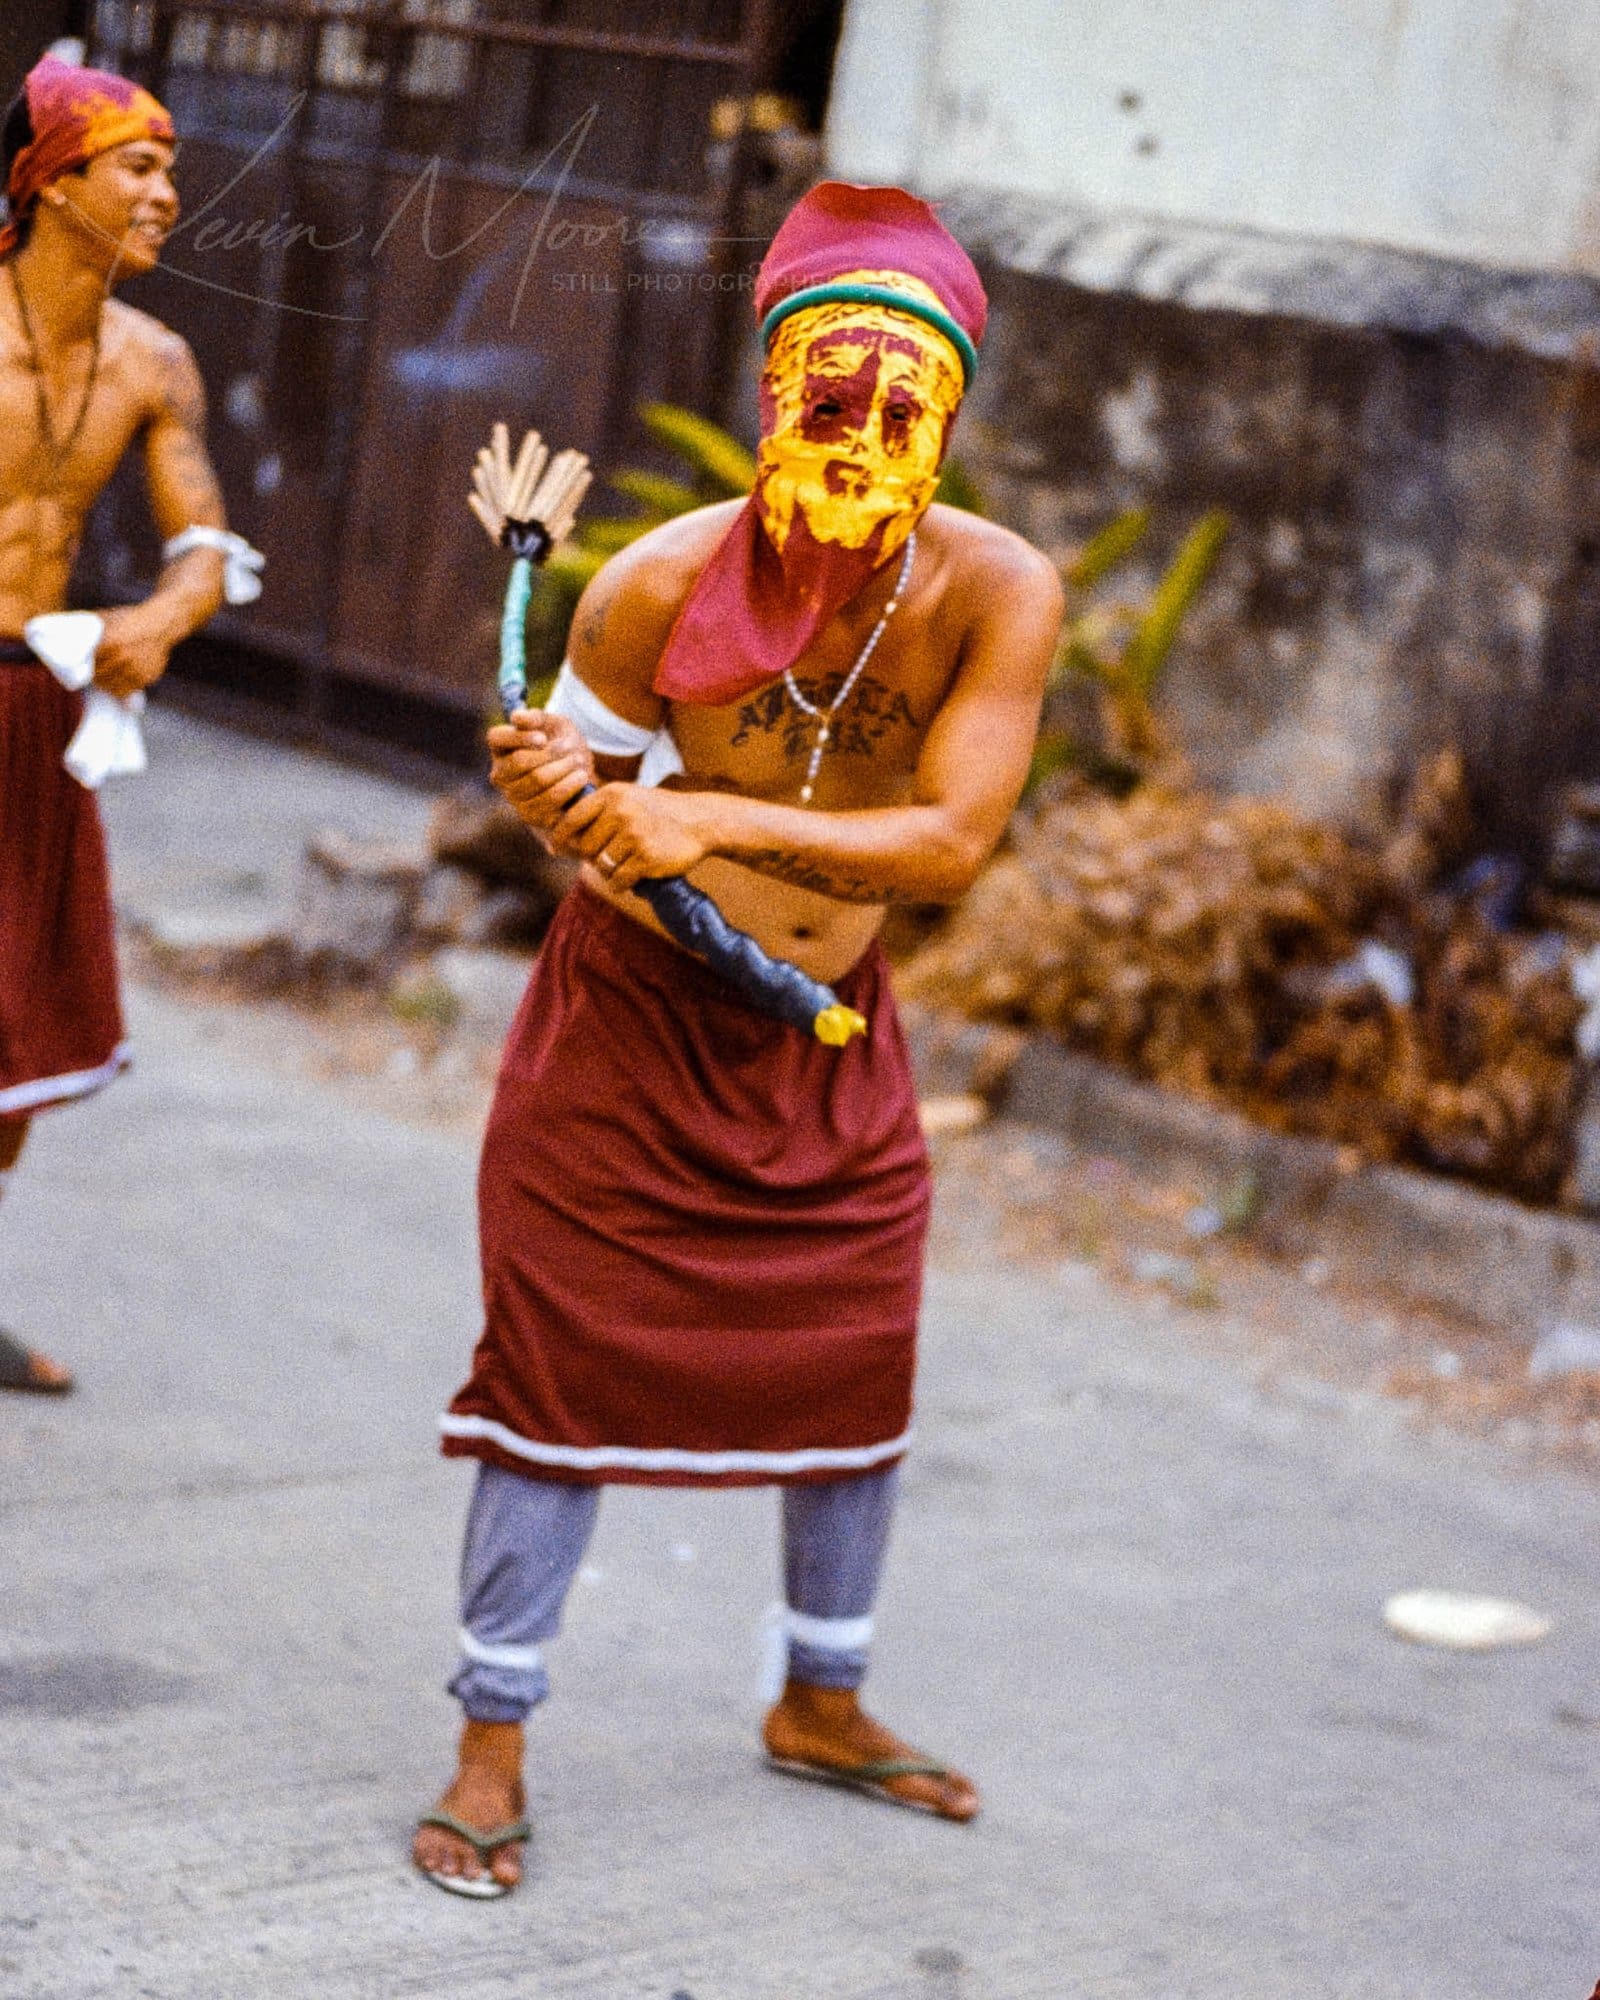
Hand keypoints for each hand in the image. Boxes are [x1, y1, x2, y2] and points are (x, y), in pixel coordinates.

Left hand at [93, 603, 176, 697]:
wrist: (160, 624)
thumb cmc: (131, 619)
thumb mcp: (109, 618)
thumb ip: (91, 627)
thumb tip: (71, 632)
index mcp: (110, 644)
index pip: (90, 665)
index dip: (85, 667)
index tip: (84, 668)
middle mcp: (122, 658)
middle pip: (100, 678)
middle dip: (97, 677)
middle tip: (96, 674)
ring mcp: (135, 670)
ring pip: (114, 688)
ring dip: (109, 685)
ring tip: (107, 680)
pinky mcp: (146, 677)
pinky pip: (130, 689)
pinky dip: (124, 687)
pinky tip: (122, 679)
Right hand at [488, 708, 594, 840]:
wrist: (580, 776)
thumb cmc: (563, 744)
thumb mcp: (556, 724)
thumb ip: (537, 718)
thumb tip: (517, 718)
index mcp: (500, 746)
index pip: (497, 737)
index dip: (520, 737)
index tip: (543, 738)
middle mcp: (500, 774)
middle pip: (519, 761)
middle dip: (550, 753)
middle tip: (572, 747)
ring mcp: (513, 797)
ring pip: (537, 780)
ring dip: (564, 768)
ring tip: (580, 761)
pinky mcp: (529, 815)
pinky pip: (550, 800)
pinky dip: (570, 787)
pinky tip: (582, 778)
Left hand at [557, 782, 710, 890]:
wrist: (699, 821)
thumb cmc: (659, 812)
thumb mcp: (629, 797)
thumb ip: (600, 810)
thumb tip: (564, 836)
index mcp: (612, 795)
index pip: (573, 818)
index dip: (561, 836)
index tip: (555, 848)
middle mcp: (620, 812)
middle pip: (587, 846)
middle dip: (593, 857)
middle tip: (607, 858)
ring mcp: (633, 835)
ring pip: (602, 865)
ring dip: (609, 871)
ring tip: (622, 866)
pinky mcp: (646, 858)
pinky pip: (618, 879)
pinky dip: (620, 884)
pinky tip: (630, 879)